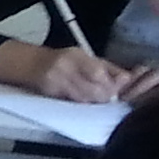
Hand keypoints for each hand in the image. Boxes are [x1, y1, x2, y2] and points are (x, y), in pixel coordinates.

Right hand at [0, 39, 135, 101]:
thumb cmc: (60, 60)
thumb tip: (129, 78)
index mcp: (76, 55)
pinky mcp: (50, 92)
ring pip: (86, 99)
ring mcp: (56, 81)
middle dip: (106, 96)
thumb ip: (107, 68)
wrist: (28, 64)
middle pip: (95, 89)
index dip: (112, 83)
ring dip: (95, 101)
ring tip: (95, 97)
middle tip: (108, 96)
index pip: (99, 72)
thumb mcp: (84, 57)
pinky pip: (74, 102)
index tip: (118, 87)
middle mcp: (65, 67)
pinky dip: (83, 103)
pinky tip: (83, 100)